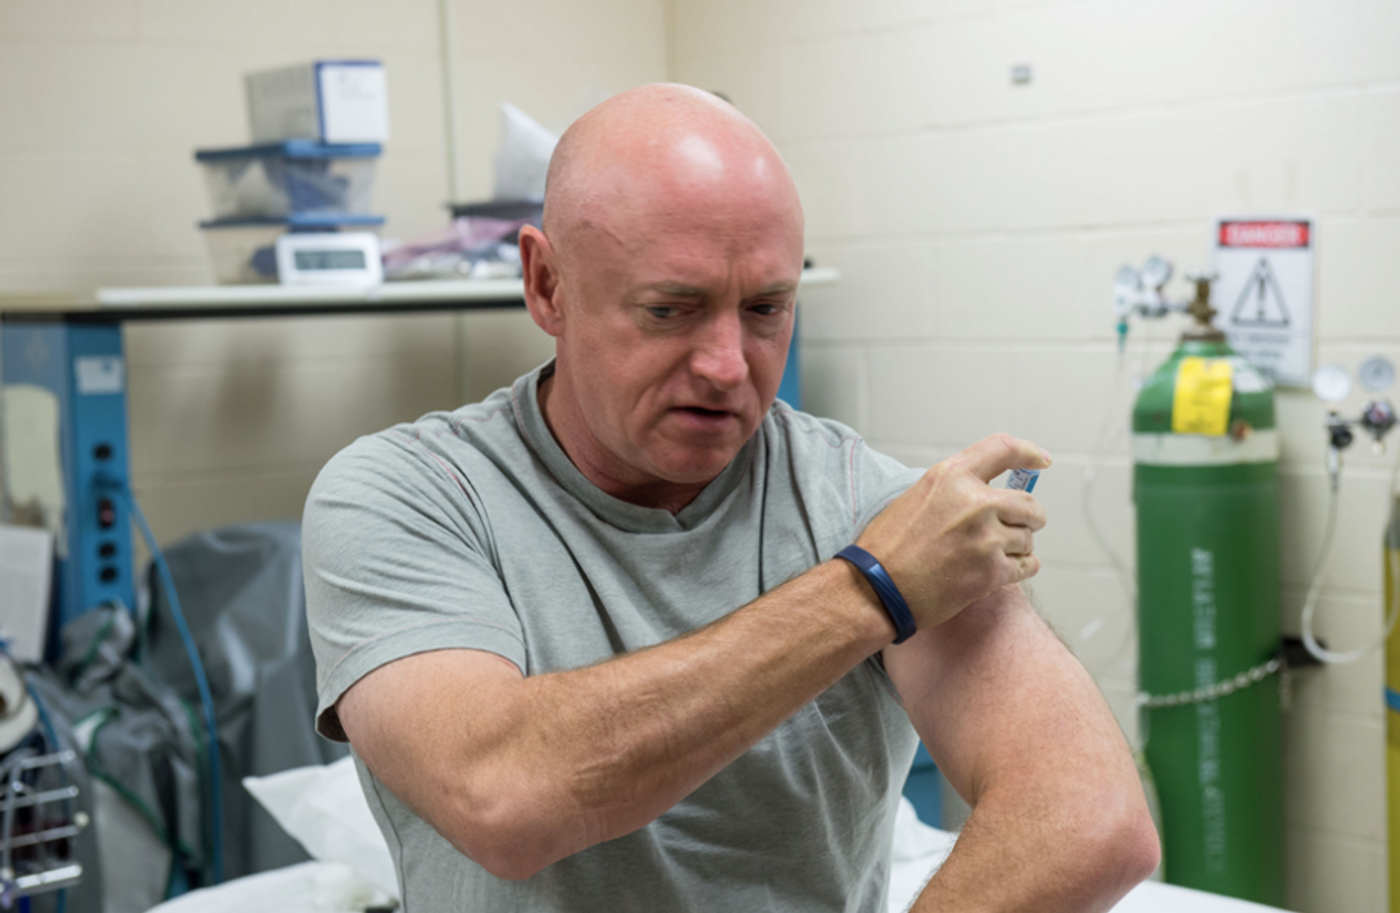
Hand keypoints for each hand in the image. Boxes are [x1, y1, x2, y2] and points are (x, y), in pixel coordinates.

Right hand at [854, 434, 1049, 630]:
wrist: (876, 589)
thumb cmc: (888, 547)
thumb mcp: (917, 497)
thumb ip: (955, 489)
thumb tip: (988, 491)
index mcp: (951, 476)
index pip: (1004, 449)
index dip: (1029, 453)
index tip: (1041, 460)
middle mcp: (974, 502)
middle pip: (1029, 503)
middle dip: (1027, 517)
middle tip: (1014, 527)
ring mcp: (986, 538)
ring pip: (1028, 538)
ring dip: (1017, 546)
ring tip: (989, 554)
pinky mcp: (991, 572)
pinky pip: (1028, 566)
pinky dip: (1020, 568)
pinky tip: (1000, 570)